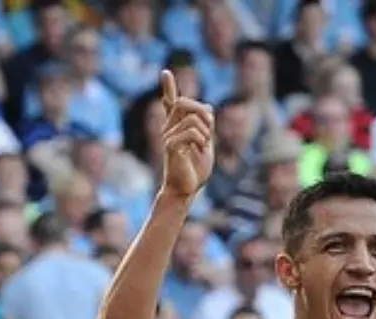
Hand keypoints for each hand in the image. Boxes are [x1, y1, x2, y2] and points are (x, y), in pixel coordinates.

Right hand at [158, 69, 213, 199]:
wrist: (187, 188)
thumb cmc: (195, 169)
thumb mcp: (206, 144)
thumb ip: (206, 126)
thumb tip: (209, 106)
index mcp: (177, 127)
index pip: (171, 103)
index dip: (168, 87)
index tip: (166, 72)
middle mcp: (169, 128)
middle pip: (185, 103)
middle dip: (203, 112)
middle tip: (209, 132)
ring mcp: (168, 136)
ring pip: (192, 117)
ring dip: (206, 131)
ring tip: (203, 146)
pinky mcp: (170, 145)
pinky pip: (191, 131)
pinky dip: (202, 140)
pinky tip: (200, 150)